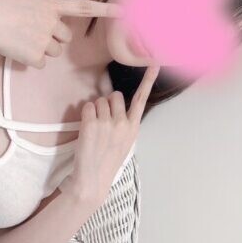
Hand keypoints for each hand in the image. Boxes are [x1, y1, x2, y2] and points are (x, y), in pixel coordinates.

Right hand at [0, 0, 123, 66]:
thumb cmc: (2, 9)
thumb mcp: (28, 3)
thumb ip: (43, 15)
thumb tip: (48, 36)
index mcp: (50, 4)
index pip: (83, 8)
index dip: (104, 11)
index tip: (123, 12)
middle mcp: (52, 21)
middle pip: (65, 40)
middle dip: (53, 40)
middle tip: (32, 34)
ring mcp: (45, 39)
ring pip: (54, 53)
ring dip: (41, 50)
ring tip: (22, 40)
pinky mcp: (36, 55)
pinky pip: (40, 63)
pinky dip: (29, 60)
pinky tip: (17, 50)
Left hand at [60, 63, 160, 207]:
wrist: (92, 179)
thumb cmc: (107, 162)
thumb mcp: (124, 143)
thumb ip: (124, 124)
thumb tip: (116, 105)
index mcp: (133, 127)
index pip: (141, 99)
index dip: (148, 80)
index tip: (155, 63)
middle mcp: (123, 123)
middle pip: (115, 96)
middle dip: (108, 103)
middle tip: (103, 123)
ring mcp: (107, 123)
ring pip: (99, 101)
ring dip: (95, 111)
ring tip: (95, 130)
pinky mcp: (91, 124)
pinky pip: (87, 106)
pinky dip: (85, 114)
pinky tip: (87, 130)